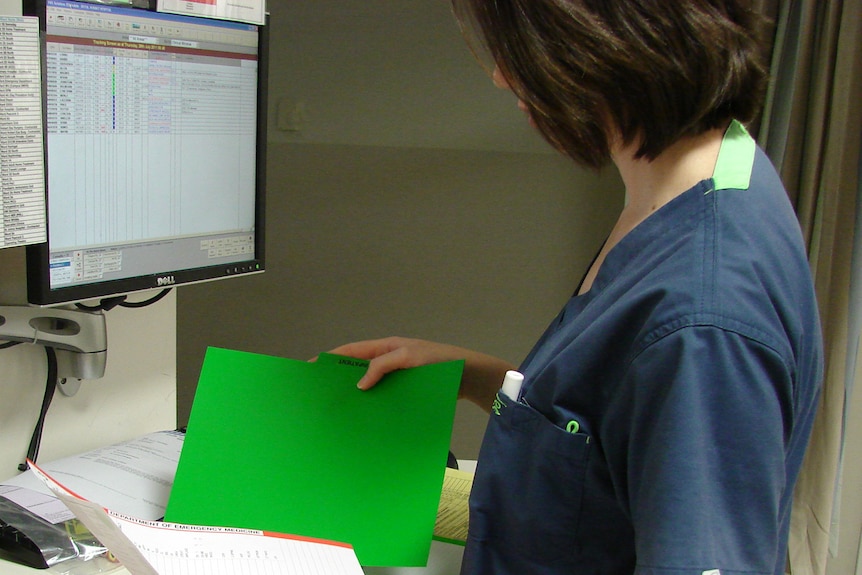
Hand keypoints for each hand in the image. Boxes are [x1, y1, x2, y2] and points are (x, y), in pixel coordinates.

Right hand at [323, 336, 514, 409]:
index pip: (351, 351)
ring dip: (358, 396)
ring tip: (340, 412)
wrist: (469, 376)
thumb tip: (359, 385)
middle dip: (340, 380)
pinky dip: (375, 405)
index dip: (330, 358)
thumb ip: (382, 366)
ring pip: (371, 386)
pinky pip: (385, 397)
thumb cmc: (439, 361)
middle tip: (321, 397)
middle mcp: (389, 361)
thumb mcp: (409, 358)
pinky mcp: (407, 392)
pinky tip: (367, 419)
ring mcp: (398, 377)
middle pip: (358, 369)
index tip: (310, 368)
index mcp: (386, 347)